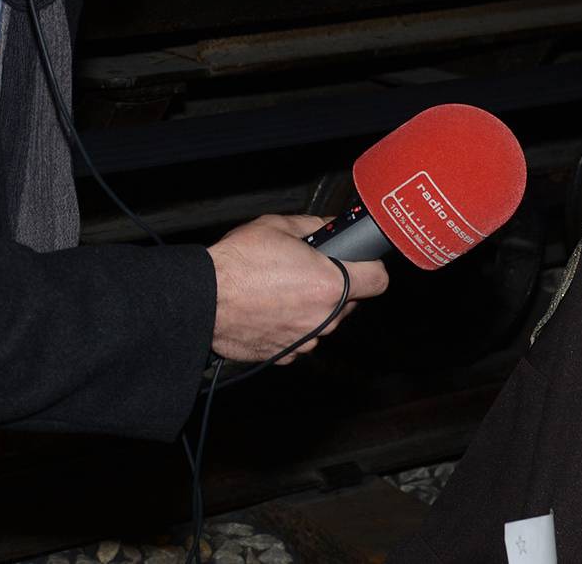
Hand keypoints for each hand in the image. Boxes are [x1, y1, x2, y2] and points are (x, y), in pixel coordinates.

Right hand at [208, 214, 389, 362]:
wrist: (202, 299)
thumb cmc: (236, 264)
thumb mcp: (279, 227)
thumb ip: (316, 227)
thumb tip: (332, 227)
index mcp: (330, 285)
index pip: (379, 280)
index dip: (370, 266)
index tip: (359, 262)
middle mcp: (323, 318)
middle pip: (350, 302)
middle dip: (334, 285)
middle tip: (307, 268)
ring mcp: (306, 340)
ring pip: (324, 320)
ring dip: (311, 306)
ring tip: (281, 288)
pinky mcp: (286, 354)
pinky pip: (300, 337)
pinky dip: (291, 324)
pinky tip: (269, 307)